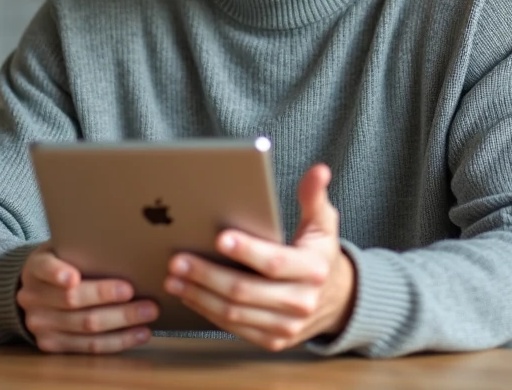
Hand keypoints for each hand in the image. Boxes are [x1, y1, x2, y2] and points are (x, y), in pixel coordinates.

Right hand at [16, 243, 158, 352]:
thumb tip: (125, 249)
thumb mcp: (63, 250)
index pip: (44, 269)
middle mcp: (32, 298)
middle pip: (72, 301)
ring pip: (86, 327)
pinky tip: (140, 333)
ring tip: (149, 312)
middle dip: (107, 296)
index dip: (57, 273)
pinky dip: (119, 341)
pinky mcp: (53, 346)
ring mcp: (40, 325)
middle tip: (137, 292)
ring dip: (122, 321)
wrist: (38, 292)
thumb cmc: (64, 264)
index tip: (73, 277)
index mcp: (35, 268)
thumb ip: (82, 250)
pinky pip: (90, 348)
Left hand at [164, 163, 355, 350]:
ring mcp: (286, 327)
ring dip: (199, 295)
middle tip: (178, 260)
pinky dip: (207, 312)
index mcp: (313, 270)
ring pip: (234, 313)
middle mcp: (301, 302)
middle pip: (244, 291)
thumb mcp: (323, 224)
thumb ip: (314, 197)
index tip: (219, 237)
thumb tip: (319, 170)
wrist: (338, 300)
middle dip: (206, 275)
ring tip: (174, 278)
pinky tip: (189, 295)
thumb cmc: (320, 254)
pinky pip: (234, 328)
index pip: (274, 262)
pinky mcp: (272, 341)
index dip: (246, 251)